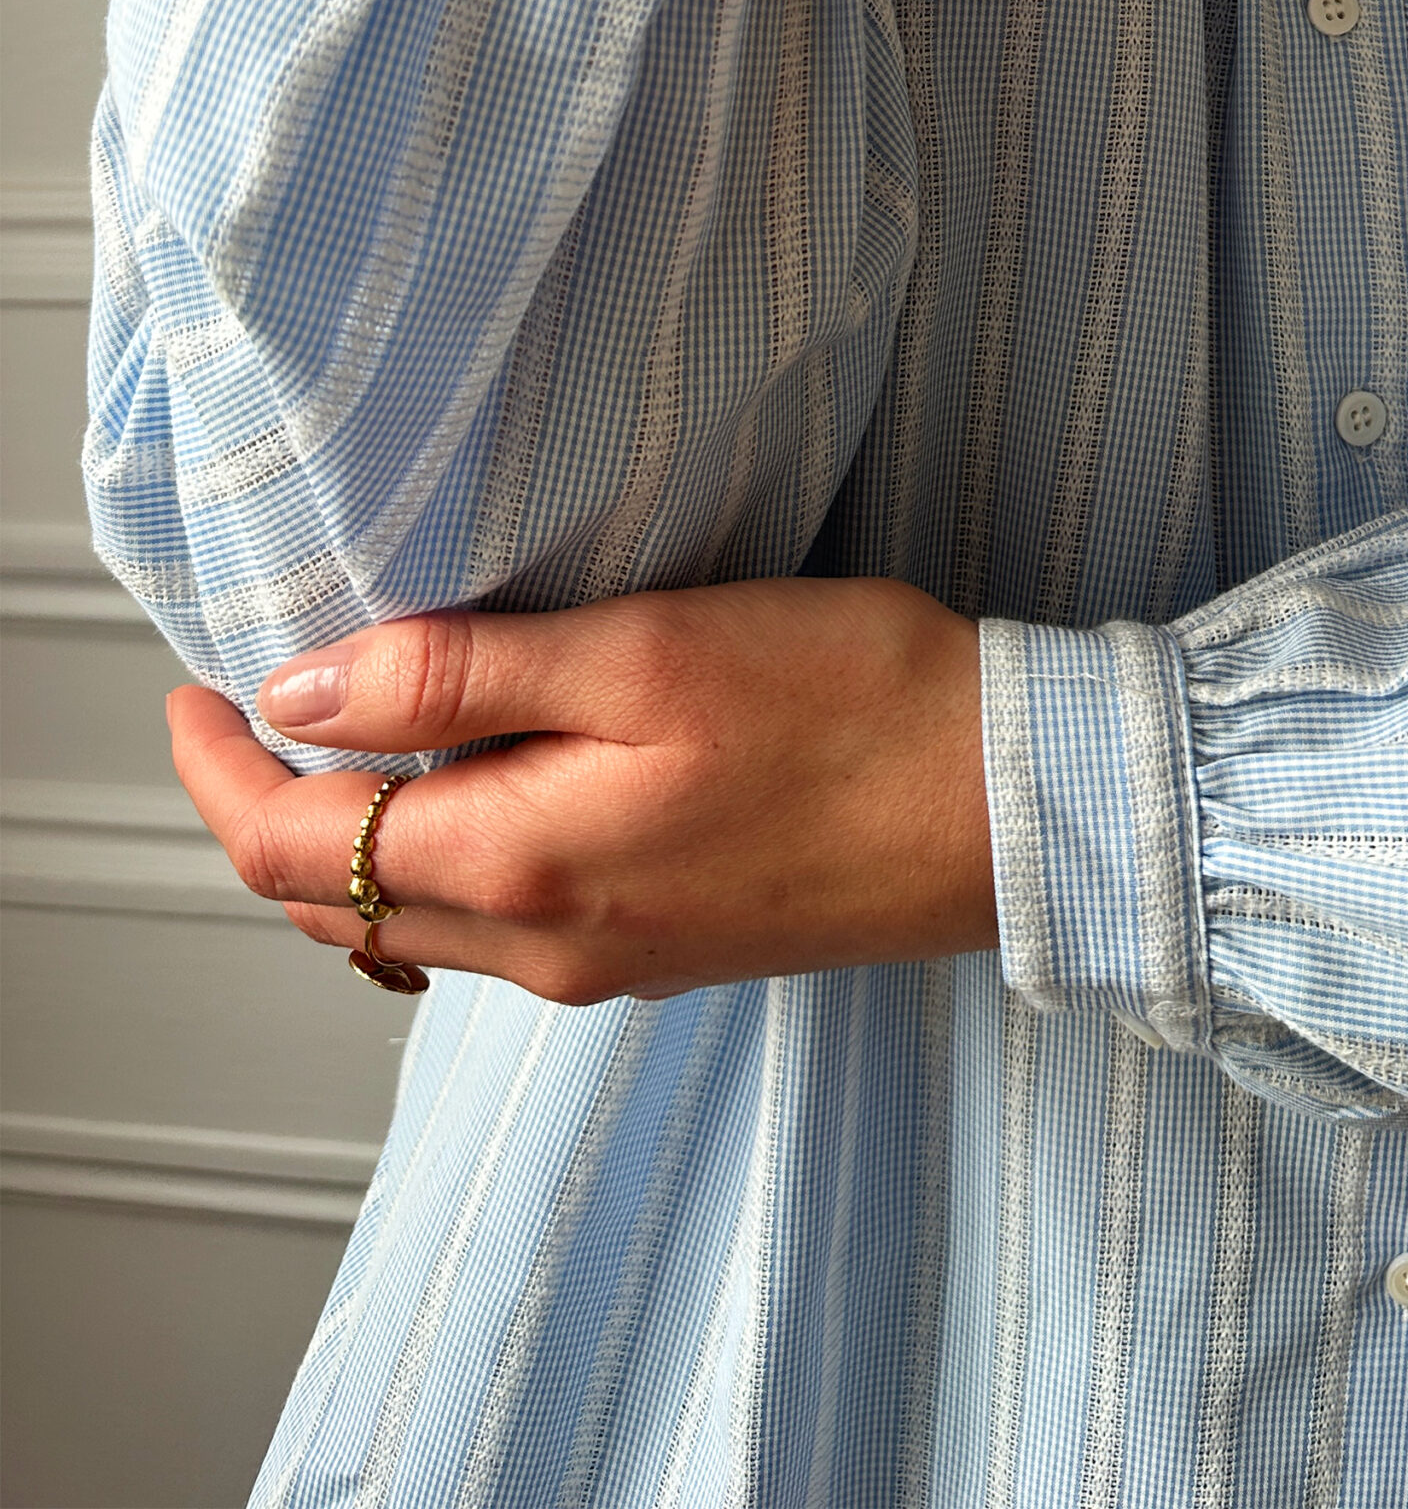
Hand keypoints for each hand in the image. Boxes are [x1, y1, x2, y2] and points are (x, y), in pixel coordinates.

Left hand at [165, 578, 995, 1003]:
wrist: (1010, 807)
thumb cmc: (849, 709)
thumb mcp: (644, 655)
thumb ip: (462, 679)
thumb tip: (301, 689)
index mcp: (523, 868)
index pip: (287, 850)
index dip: (214, 770)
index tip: (191, 689)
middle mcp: (549, 946)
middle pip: (335, 906)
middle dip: (266, 813)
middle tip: (251, 707)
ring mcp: (610, 959)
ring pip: (416, 923)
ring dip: (351, 844)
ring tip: (353, 735)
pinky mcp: (669, 946)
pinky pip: (502, 927)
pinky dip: (443, 862)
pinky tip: (486, 788)